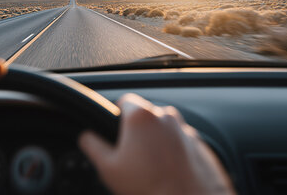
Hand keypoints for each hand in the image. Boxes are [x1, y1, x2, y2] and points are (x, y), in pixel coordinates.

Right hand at [79, 93, 233, 194]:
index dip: (116, 115)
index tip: (116, 131)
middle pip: (145, 115)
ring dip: (156, 141)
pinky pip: (181, 142)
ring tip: (151, 167)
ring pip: (164, 129)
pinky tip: (168, 171)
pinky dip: (174, 152)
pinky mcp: (200, 145)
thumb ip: (92, 146)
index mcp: (141, 116)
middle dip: (137, 132)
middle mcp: (166, 116)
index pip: (124, 100)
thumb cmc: (149, 187)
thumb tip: (86, 137)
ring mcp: (186, 129)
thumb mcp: (108, 168)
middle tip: (131, 156)